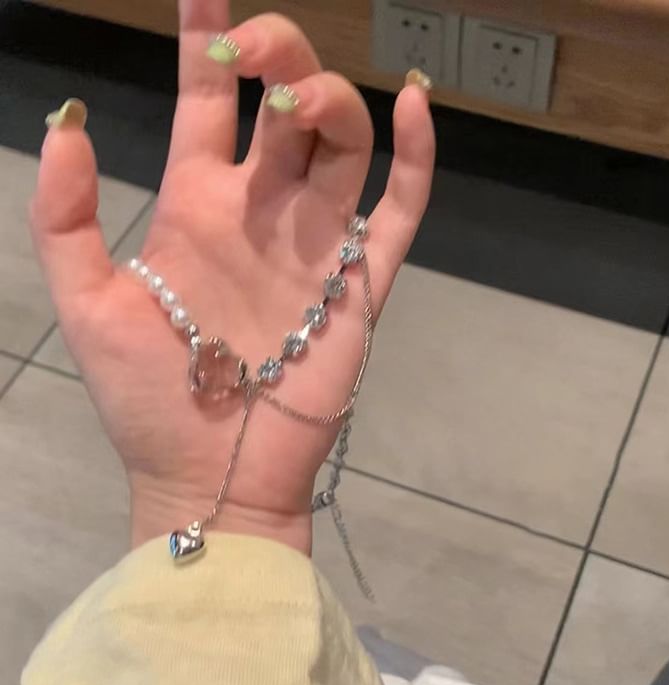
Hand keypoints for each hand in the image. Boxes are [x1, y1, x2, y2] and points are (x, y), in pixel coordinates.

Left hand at [30, 1, 433, 553]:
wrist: (210, 472)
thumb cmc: (147, 400)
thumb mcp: (86, 306)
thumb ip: (66, 218)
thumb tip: (66, 123)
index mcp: (197, 206)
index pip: (206, 102)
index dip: (205, 40)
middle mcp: (262, 210)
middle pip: (283, 106)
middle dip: (274, 55)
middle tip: (250, 46)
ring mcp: (316, 243)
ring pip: (341, 144)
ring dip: (329, 99)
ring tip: (296, 98)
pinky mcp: (360, 283)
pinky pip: (398, 213)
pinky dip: (416, 161)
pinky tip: (417, 109)